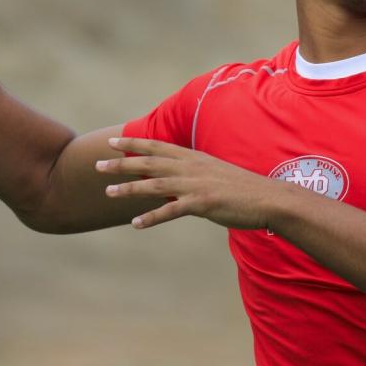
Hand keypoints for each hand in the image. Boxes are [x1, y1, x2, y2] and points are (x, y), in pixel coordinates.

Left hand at [95, 137, 280, 229]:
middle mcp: (191, 167)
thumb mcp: (213, 173)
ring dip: (129, 188)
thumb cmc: (242, 188)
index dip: (133, 143)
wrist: (269, 198)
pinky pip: (171, 211)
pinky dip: (152, 217)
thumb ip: (191, 174)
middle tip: (97, 165)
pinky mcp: (202, 204)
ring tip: (107, 192)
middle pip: (149, 162)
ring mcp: (196, 185)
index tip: (112, 142)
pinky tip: (136, 223)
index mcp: (193, 157)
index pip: (157, 146)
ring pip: (154, 184)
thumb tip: (172, 180)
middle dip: (121, 163)